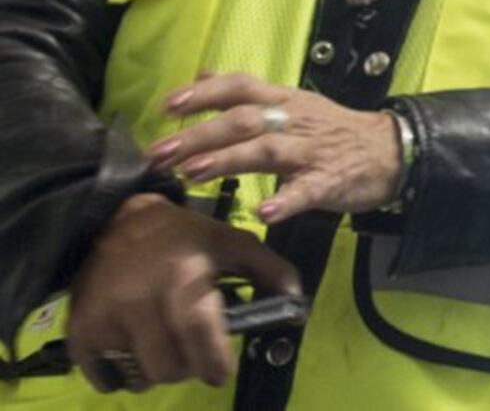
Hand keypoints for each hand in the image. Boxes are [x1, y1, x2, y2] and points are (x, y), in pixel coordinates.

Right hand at [62, 194, 298, 391]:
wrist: (113, 224)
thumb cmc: (182, 237)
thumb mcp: (231, 242)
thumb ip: (269, 270)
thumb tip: (296, 304)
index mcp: (181, 275)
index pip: (198, 329)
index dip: (212, 360)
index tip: (220, 373)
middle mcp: (139, 299)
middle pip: (169, 365)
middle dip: (187, 368)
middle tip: (191, 354)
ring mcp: (105, 318)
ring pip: (140, 375)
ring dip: (157, 371)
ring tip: (164, 345)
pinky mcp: (80, 334)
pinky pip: (106, 379)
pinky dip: (124, 375)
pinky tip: (136, 349)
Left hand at [146, 71, 404, 224]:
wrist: (393, 150)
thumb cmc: (333, 130)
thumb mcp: (292, 102)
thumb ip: (247, 92)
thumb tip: (204, 73)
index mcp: (285, 101)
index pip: (241, 87)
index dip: (205, 93)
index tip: (167, 105)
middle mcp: (295, 121)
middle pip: (245, 120)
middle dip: (200, 134)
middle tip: (160, 153)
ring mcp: (312, 151)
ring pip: (268, 150)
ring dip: (229, 160)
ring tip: (193, 172)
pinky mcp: (329, 181)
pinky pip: (306, 191)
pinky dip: (284, 201)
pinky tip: (263, 212)